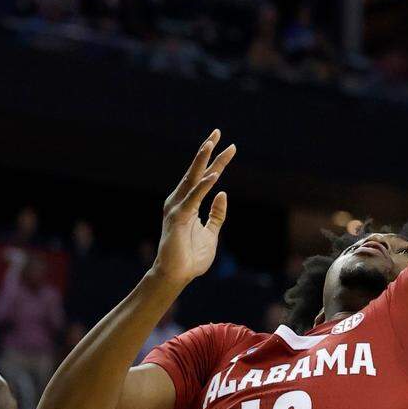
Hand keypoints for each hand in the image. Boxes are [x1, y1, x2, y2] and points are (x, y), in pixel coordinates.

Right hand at [152, 130, 234, 288]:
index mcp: (189, 204)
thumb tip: (223, 194)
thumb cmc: (191, 256)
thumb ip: (216, 214)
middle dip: (208, 152)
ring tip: (211, 143)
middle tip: (218, 132)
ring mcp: (178, 208)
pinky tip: (213, 176)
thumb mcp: (212, 232)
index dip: (218, 162)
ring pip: (192, 180)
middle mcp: (181, 201)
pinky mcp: (178, 218)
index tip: (230, 146)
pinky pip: (193, 199)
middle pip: (197, 172)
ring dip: (201, 161)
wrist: (177, 276)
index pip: (206, 177)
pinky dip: (203, 187)